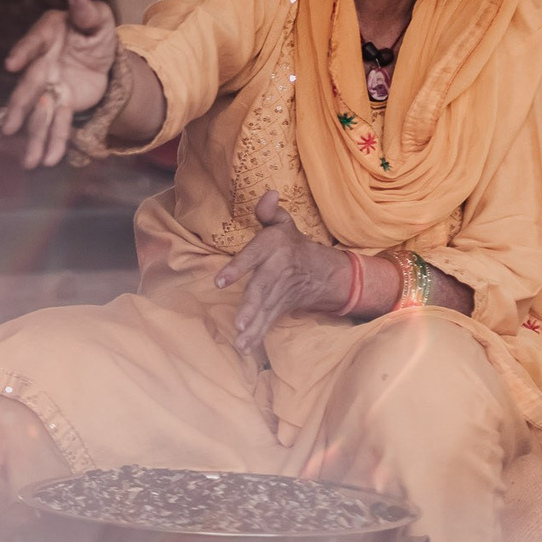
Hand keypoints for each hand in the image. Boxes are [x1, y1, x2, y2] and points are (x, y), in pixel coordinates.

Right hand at [0, 0, 119, 168]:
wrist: (100, 55)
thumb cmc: (93, 31)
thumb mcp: (99, 19)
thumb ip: (89, 12)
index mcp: (49, 35)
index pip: (35, 43)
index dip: (23, 52)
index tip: (12, 65)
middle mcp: (42, 63)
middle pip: (30, 87)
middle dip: (20, 108)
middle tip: (9, 127)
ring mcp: (49, 87)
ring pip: (39, 113)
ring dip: (34, 137)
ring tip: (30, 162)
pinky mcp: (62, 104)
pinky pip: (57, 124)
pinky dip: (54, 142)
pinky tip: (49, 160)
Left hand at [217, 191, 350, 353]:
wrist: (323, 271)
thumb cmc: (291, 244)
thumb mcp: (283, 223)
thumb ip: (268, 212)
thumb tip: (267, 193)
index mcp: (273, 248)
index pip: (253, 256)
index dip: (237, 267)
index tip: (219, 281)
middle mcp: (277, 271)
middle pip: (261, 289)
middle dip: (250, 306)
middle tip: (238, 322)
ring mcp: (280, 292)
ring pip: (266, 310)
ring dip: (253, 326)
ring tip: (240, 340)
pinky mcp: (281, 307)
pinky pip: (269, 321)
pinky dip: (258, 335)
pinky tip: (245, 347)